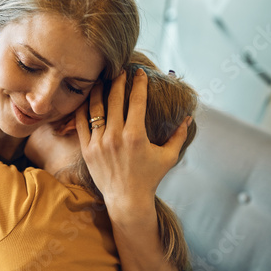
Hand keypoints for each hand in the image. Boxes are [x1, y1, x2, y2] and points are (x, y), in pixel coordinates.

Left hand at [75, 68, 190, 212]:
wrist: (126, 199)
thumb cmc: (149, 178)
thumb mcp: (168, 157)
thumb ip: (179, 135)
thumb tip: (188, 117)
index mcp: (136, 136)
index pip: (137, 101)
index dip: (139, 84)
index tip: (139, 73)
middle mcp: (115, 136)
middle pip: (115, 99)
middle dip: (118, 81)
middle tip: (120, 71)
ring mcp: (99, 142)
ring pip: (96, 108)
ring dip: (99, 90)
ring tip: (102, 80)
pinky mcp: (87, 149)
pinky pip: (81, 123)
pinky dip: (83, 109)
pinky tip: (88, 99)